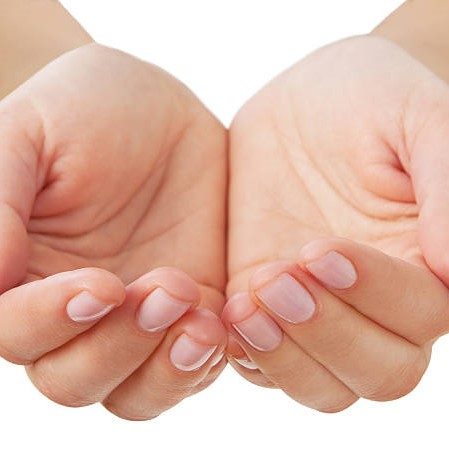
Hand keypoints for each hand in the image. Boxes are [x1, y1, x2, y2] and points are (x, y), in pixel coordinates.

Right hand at [0, 43, 226, 419]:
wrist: (164, 112)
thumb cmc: (89, 107)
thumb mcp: (32, 131)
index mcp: (27, 274)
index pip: (18, 332)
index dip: (50, 322)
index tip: (100, 285)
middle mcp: (78, 310)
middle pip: (75, 379)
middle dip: (117, 348)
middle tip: (164, 290)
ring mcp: (138, 317)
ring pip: (134, 391)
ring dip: (164, 369)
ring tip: (201, 322)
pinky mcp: (191, 310)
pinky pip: (193, 364)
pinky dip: (206, 359)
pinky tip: (222, 323)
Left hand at [225, 36, 448, 410]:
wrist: (306, 104)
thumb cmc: (370, 98)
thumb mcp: (414, 116)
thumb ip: (445, 185)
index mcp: (424, 264)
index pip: (421, 317)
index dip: (375, 294)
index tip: (322, 249)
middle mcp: (375, 302)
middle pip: (377, 373)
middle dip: (327, 334)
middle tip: (280, 277)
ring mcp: (316, 309)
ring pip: (320, 385)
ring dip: (284, 356)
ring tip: (248, 300)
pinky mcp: (265, 302)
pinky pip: (261, 360)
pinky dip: (246, 352)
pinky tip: (227, 309)